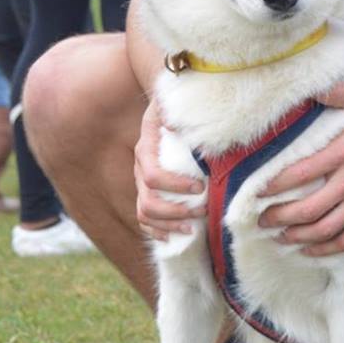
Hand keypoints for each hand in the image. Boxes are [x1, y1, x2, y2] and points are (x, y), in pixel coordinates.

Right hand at [134, 97, 205, 240]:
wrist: (165, 106)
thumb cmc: (175, 107)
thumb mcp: (175, 106)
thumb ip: (176, 115)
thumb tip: (180, 128)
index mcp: (146, 149)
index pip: (153, 176)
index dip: (175, 186)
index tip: (201, 188)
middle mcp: (140, 168)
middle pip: (148, 202)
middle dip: (175, 212)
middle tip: (203, 211)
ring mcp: (141, 181)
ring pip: (144, 214)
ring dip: (168, 225)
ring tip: (193, 229)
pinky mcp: (146, 189)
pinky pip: (144, 217)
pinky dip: (157, 230)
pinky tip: (175, 236)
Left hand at [257, 82, 343, 256]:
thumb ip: (338, 93)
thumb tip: (311, 89)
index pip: (301, 173)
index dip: (275, 185)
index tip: (257, 190)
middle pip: (308, 209)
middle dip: (279, 217)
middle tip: (260, 219)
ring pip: (324, 229)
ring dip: (296, 236)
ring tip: (278, 236)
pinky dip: (325, 249)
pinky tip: (309, 250)